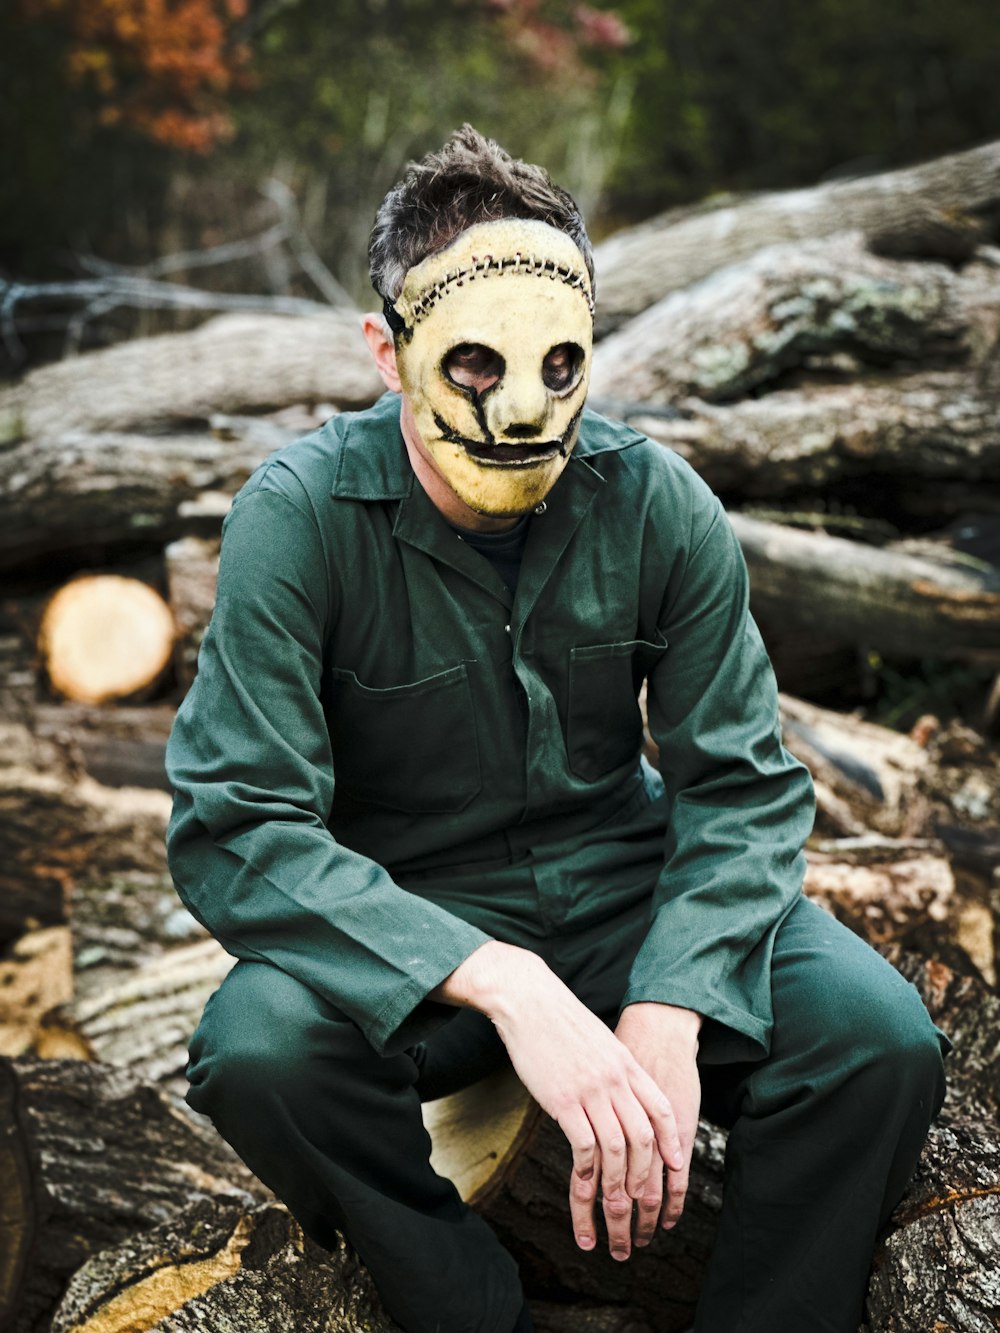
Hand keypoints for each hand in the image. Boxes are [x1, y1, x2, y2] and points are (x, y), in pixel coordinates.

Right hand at [431, 942, 684, 1261]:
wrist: (529, 998)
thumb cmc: (559, 1019)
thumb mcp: (599, 1040)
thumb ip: (614, 1068)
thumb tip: (618, 1093)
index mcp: (627, 1065)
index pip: (662, 1112)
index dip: (671, 1146)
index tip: (674, 1172)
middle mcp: (616, 1081)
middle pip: (643, 1142)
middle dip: (646, 1187)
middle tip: (643, 1217)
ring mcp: (591, 1091)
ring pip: (616, 1153)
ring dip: (616, 1195)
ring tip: (613, 1223)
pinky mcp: (562, 1101)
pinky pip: (583, 1148)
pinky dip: (587, 1177)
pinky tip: (583, 1195)